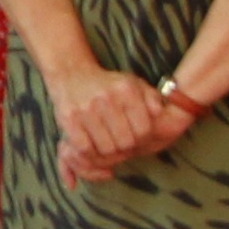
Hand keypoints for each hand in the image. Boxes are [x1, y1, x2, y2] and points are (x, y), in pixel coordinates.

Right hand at [52, 64, 196, 179]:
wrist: (72, 74)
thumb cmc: (108, 84)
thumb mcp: (134, 84)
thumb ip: (151, 97)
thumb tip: (159, 112)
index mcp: (126, 90)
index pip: (144, 130)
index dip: (143, 140)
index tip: (137, 138)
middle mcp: (107, 98)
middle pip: (125, 143)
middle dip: (126, 148)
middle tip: (121, 145)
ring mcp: (86, 109)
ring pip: (106, 149)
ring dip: (108, 153)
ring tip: (108, 146)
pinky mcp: (69, 119)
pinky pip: (84, 148)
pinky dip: (90, 153)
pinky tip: (94, 146)